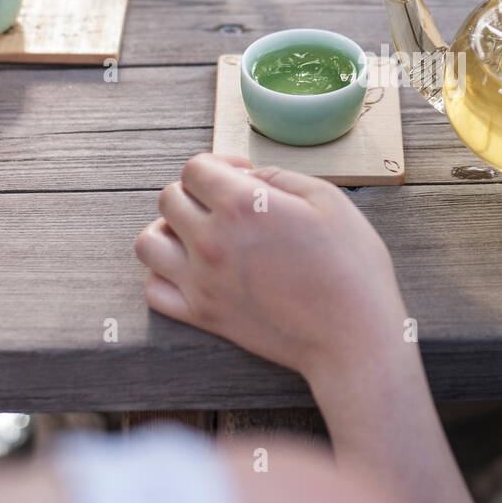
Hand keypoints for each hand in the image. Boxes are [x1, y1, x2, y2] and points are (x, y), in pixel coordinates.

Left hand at [135, 153, 407, 381]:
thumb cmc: (350, 266)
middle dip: (195, 193)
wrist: (353, 337)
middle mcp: (212, 240)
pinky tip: (192, 269)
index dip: (218, 166)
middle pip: (169, 199)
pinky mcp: (203, 316)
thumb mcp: (328, 199)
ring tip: (199, 234)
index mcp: (242, 205)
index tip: (241, 177)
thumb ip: (278, 177)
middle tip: (226, 205)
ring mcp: (202, 281)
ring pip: (149, 242)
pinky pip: (154, 289)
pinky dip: (164, 274)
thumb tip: (246, 176)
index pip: (194, 168)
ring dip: (169, 230)